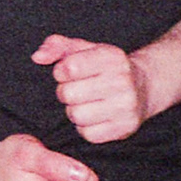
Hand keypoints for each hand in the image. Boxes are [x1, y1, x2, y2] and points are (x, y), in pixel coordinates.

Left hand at [31, 34, 150, 143]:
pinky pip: (88, 134)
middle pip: (68, 94)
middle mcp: (123, 80)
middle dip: (66, 92)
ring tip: (86, 103)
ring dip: (75, 111)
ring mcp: (127, 105)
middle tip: (78, 90)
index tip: (69, 72)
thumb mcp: (82, 49)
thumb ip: (56, 46)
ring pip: (76, 115)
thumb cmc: (104, 67)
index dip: (61, 72)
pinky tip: (95, 117)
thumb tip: (38, 57)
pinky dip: (86, 128)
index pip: (69, 67)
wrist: (143, 87)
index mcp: (111, 57)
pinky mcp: (126, 127)